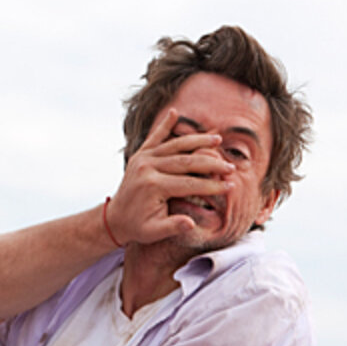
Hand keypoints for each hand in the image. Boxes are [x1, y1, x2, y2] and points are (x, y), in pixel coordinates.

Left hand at [105, 108, 235, 244]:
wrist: (115, 218)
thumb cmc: (138, 227)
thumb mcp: (153, 233)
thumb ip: (172, 227)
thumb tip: (190, 223)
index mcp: (152, 186)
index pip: (189, 184)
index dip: (211, 186)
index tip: (230, 186)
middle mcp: (148, 168)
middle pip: (186, 162)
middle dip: (211, 164)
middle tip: (231, 167)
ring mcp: (143, 158)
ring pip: (175, 146)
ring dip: (197, 141)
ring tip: (217, 140)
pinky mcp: (140, 154)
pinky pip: (154, 137)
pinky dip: (165, 125)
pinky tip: (175, 113)